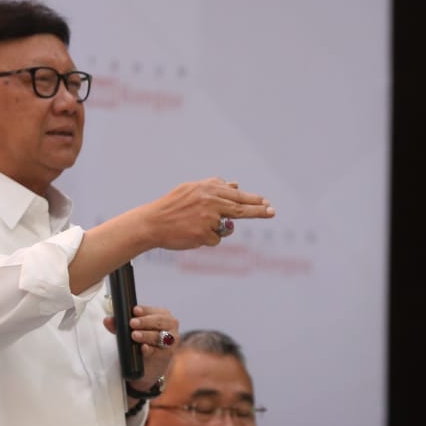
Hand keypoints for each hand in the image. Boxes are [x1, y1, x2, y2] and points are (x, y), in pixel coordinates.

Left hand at [106, 305, 177, 386]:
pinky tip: (143, 348)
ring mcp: (171, 340)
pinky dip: (150, 349)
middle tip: (132, 323)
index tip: (134, 310)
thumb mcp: (130, 331)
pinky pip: (159, 351)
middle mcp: (170, 325)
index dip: (144, 310)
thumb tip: (107, 320)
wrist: (149, 365)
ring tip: (134, 335)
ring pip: (159, 336)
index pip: (153, 310)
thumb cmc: (142, 342)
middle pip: (159, 321)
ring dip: (146, 335)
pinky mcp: (167, 354)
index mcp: (162, 315)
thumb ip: (119, 325)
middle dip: (145, 322)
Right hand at [142, 178, 274, 249]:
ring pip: (226, 228)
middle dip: (258, 211)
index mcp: (207, 188)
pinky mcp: (203, 234)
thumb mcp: (192, 190)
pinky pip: (215, 240)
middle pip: (241, 208)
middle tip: (272, 212)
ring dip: (216, 229)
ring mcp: (207, 218)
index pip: (237, 195)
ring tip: (195, 225)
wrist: (152, 223)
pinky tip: (191, 234)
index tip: (267, 203)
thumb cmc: (172, 206)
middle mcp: (210, 201)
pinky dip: (206, 239)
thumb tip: (236, 185)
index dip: (253, 200)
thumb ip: (214, 186)